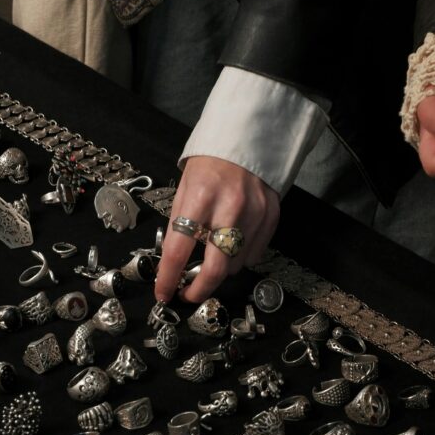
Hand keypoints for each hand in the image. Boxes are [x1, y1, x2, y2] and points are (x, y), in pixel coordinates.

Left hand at [154, 157, 280, 303]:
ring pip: (236, 265)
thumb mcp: (184, 188)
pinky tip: (233, 244)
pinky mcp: (271, 216)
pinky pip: (255, 254)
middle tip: (189, 294)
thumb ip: (178, 224)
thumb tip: (173, 262)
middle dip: (199, 289)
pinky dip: (241, 257)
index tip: (163, 293)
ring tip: (213, 256)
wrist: (247, 140)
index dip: (168, 278)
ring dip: (221, 269)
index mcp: (199, 197)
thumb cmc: (209, 165)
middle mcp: (229, 207)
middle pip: (215, 268)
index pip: (178, 249)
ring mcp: (255, 213)